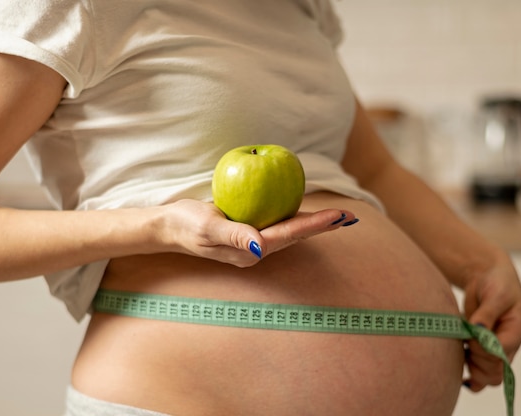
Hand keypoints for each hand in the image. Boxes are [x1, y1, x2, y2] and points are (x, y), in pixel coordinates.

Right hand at [161, 199, 357, 267]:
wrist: (170, 226)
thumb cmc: (187, 225)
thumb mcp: (208, 228)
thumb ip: (235, 237)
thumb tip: (262, 247)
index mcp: (252, 251)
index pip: (290, 235)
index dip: (316, 225)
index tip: (340, 216)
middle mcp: (257, 249)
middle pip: (296, 235)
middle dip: (323, 227)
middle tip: (350, 216)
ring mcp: (254, 242)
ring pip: (289, 230)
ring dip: (313, 223)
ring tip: (337, 216)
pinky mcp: (250, 231)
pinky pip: (277, 222)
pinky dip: (294, 214)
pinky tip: (303, 205)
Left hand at [461, 252, 520, 391]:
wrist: (488, 279)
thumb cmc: (496, 284)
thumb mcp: (495, 295)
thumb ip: (486, 313)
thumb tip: (477, 329)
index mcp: (516, 332)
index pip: (500, 353)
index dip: (482, 348)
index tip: (470, 332)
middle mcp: (508, 346)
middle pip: (495, 371)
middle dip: (476, 360)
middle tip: (463, 341)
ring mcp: (494, 351)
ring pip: (487, 377)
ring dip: (470, 369)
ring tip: (459, 349)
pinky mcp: (482, 351)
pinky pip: (479, 374)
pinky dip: (468, 374)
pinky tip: (455, 367)